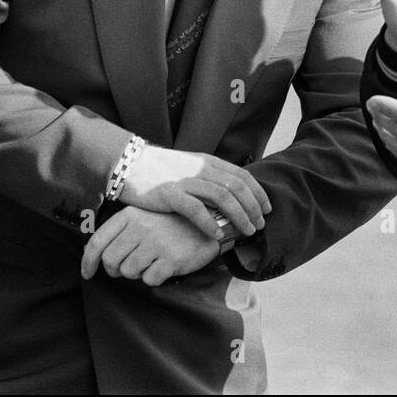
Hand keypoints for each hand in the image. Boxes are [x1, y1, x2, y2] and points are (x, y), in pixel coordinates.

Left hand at [81, 206, 219, 285]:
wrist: (210, 224)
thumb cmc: (172, 225)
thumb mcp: (144, 219)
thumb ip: (118, 232)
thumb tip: (89, 250)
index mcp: (131, 214)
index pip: (98, 241)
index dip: (88, 261)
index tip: (87, 273)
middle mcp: (141, 226)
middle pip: (110, 260)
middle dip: (116, 270)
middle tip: (130, 267)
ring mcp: (157, 242)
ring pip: (128, 272)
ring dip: (137, 274)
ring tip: (151, 263)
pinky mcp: (171, 258)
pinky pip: (149, 280)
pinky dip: (155, 278)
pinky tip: (165, 266)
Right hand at [120, 146, 270, 239]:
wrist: (129, 163)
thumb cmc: (161, 170)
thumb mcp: (190, 167)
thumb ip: (209, 178)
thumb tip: (231, 195)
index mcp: (208, 161)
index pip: (242, 176)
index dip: (258, 193)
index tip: (267, 209)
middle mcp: (201, 168)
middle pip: (237, 188)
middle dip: (253, 208)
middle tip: (261, 225)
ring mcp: (186, 180)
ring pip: (223, 198)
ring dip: (239, 216)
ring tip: (247, 231)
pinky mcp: (169, 193)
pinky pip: (196, 210)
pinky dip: (210, 223)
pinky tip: (218, 235)